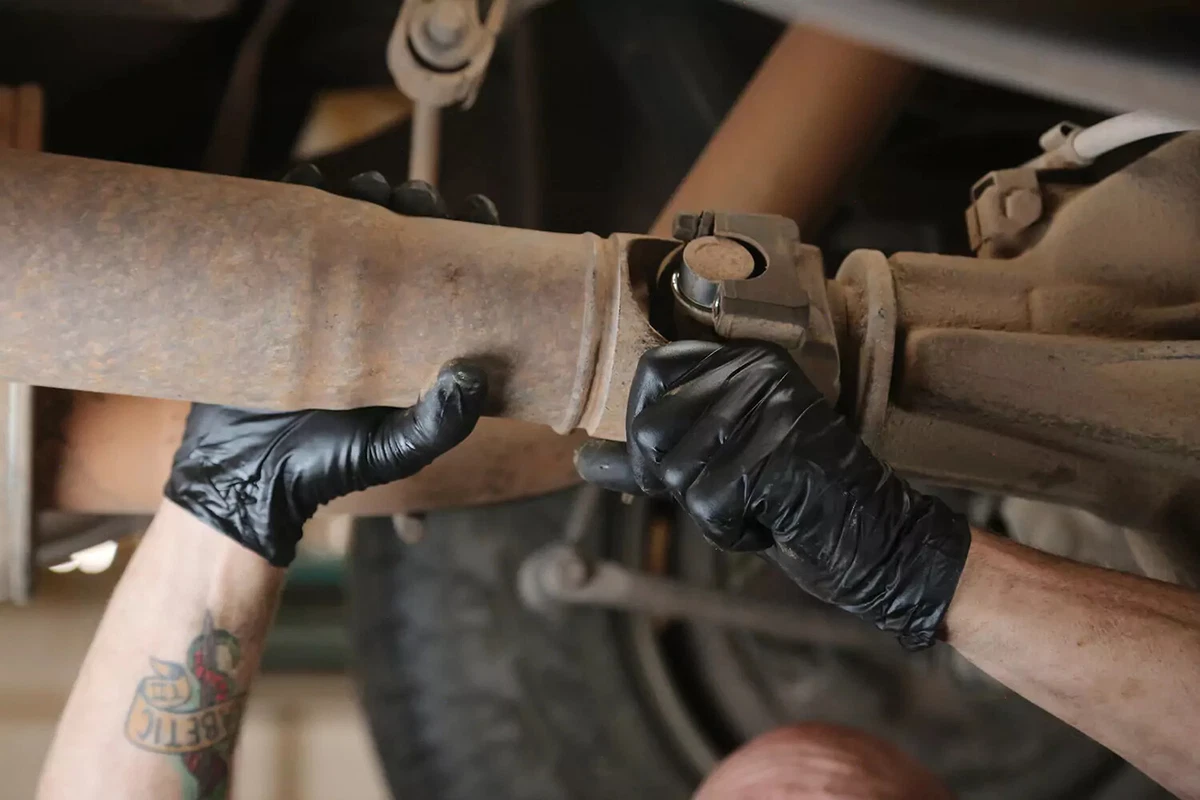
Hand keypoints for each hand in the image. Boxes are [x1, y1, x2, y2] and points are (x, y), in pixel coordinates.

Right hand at [164, 167, 495, 565]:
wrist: (241, 477)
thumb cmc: (328, 466)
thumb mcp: (394, 449)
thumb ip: (437, 424)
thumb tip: (473, 376)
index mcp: (408, 334)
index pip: (448, 271)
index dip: (468, 234)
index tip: (479, 209)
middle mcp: (367, 306)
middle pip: (400, 234)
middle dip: (415, 204)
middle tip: (418, 198)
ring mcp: (317, 294)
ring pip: (346, 223)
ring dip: (362, 193)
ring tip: (373, 187)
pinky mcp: (267, 289)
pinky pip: (279, 232)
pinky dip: (290, 197)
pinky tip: (305, 180)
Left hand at [576, 341, 969, 648]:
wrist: (876, 538)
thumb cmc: (792, 498)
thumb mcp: (718, 460)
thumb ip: (653, 453)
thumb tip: (582, 458)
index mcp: (747, 358)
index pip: (652, 370)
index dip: (644, 423)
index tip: (677, 455)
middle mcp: (757, 373)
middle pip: (651, 430)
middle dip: (679, 480)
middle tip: (738, 486)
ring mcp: (767, 412)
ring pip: (676, 474)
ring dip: (710, 508)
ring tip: (762, 497)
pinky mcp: (774, 459)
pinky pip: (708, 508)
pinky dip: (733, 531)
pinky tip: (775, 517)